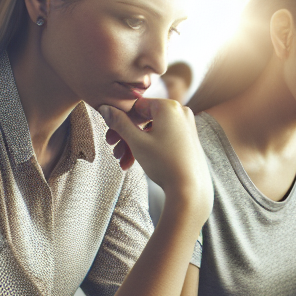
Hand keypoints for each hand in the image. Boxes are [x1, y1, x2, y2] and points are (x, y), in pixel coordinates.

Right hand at [99, 98, 211, 218]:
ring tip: (122, 161)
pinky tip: (134, 162)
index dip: (120, 121)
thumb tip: (105, 108)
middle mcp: (180, 111)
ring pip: (152, 130)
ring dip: (135, 144)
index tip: (110, 137)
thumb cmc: (164, 163)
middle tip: (112, 149)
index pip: (136, 107)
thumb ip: (119, 123)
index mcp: (169, 106)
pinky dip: (149, 147)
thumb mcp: (137, 141)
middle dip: (126, 136)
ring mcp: (185, 124)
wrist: (190, 188)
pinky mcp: (187, 138)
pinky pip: (163, 136)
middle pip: (144, 119)